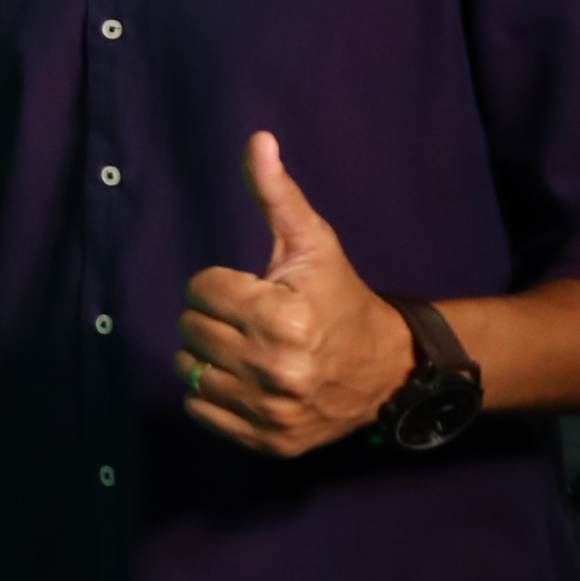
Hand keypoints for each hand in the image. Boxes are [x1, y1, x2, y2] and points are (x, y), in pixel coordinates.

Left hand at [176, 133, 414, 456]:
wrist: (389, 369)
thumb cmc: (341, 298)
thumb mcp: (313, 243)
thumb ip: (277, 194)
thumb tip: (258, 140)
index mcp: (281, 318)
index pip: (201, 290)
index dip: (222, 284)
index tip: (253, 290)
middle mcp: (275, 369)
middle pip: (190, 330)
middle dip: (213, 317)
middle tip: (248, 318)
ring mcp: (272, 411)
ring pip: (189, 370)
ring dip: (207, 355)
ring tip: (244, 347)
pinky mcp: (270, 441)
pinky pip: (202, 411)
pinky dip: (211, 394)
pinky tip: (242, 378)